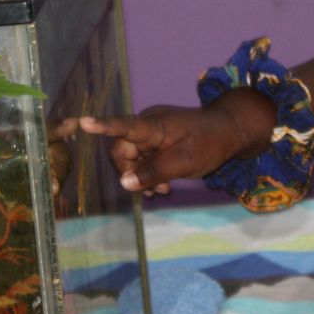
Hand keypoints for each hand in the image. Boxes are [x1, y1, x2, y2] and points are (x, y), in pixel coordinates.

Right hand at [71, 91, 274, 196]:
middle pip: (122, 151)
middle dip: (132, 173)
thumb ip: (153, 172)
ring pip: (132, 158)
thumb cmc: (209, 143)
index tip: (83, 122)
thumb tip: (124, 183)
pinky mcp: (156, 139)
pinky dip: (149, 172)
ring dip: (142, 176)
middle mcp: (147, 125)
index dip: (102, 126)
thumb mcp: (183, 162)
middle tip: (155, 191)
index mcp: (153, 125)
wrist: (230, 131)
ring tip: (162, 190)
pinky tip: (162, 185)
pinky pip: (142, 158)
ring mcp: (151, 132)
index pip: (123, 126)